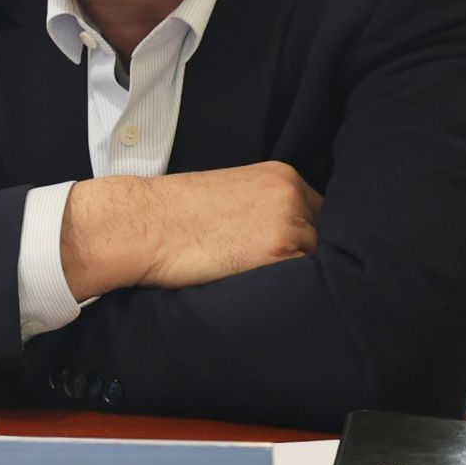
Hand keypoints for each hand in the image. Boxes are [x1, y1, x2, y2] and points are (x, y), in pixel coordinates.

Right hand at [59, 161, 321, 298]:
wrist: (143, 222)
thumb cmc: (174, 215)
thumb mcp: (230, 196)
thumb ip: (265, 209)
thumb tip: (285, 238)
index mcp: (280, 175)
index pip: (318, 213)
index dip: (307, 238)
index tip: (289, 256)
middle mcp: (290, 192)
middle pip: (323, 235)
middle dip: (305, 255)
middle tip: (273, 274)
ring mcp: (288, 219)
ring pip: (315, 259)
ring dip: (295, 274)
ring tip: (260, 282)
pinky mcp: (278, 249)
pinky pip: (303, 278)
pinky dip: (287, 289)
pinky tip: (259, 289)